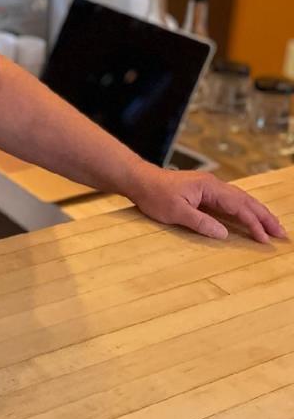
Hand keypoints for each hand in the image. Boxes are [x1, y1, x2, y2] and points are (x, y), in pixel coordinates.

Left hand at [131, 167, 288, 243]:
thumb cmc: (155, 194)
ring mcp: (210, 188)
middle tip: (282, 234)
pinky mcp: (205, 192)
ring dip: (257, 213)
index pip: (238, 206)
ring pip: (240, 200)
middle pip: (246, 201)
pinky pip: (231, 201)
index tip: (265, 238)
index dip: (253, 223)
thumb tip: (225, 234)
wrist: (140, 180)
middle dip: (265, 217)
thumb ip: (200, 222)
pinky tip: (250, 218)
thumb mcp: (175, 212)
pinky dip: (244, 210)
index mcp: (210, 187)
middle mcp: (214, 185)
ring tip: (273, 227)